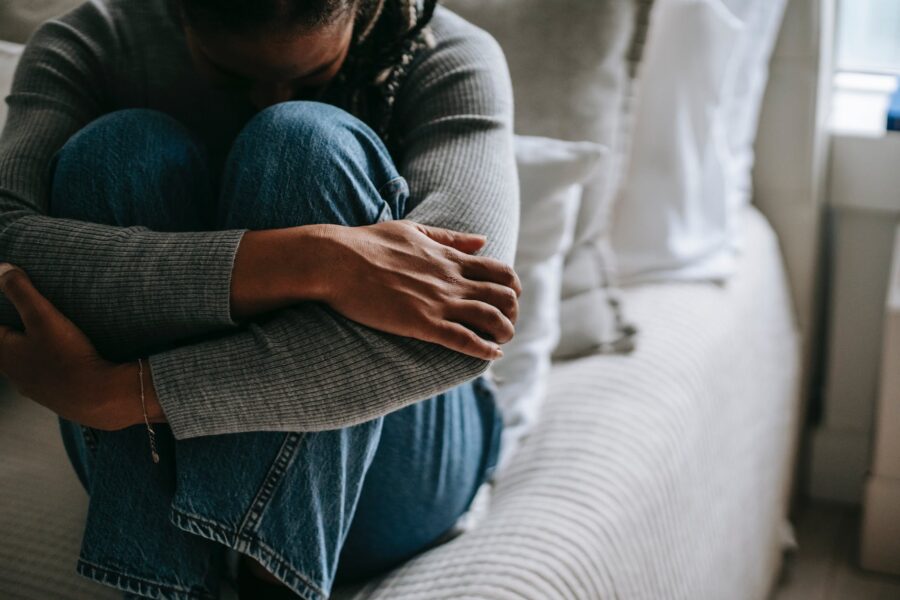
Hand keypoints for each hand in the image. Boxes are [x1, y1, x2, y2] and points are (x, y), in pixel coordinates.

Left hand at [0, 263, 139, 429]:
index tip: (7, 303)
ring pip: (23, 364)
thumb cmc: (67, 357)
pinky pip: (44, 376)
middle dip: (12, 332)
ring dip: (30, 350)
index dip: (1, 314)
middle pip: (4, 348)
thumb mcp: (43, 316)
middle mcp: (12, 373)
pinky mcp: (54, 396)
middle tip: (25, 318)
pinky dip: (48, 364)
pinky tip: (64, 358)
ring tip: (47, 336)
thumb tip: (2, 269)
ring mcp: (33, 387)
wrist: (98, 397)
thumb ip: (20, 291)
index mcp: (2, 353)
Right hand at [315, 221, 520, 359]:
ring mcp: (439, 302)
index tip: (509, 299)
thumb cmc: (369, 243)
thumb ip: (450, 238)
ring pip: (491, 319)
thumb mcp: (414, 230)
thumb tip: (483, 241)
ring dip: (504, 332)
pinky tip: (491, 355)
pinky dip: (483, 349)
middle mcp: (452, 279)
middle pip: (504, 297)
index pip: (500, 272)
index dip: (512, 288)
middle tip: (506, 324)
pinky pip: (464, 339)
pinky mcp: (422, 323)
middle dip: (512, 313)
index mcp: (450, 258)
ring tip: (502, 341)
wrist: (337, 261)